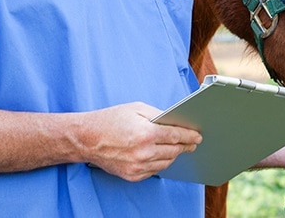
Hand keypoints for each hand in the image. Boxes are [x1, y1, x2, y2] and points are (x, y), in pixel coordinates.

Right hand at [82, 102, 201, 181]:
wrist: (86, 139)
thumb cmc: (111, 120)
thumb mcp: (136, 109)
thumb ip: (158, 115)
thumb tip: (175, 122)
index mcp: (146, 133)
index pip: (176, 136)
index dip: (190, 136)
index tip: (198, 136)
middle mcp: (143, 152)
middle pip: (174, 151)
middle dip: (185, 146)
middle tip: (192, 143)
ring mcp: (137, 166)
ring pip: (166, 162)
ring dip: (174, 155)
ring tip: (178, 148)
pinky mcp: (132, 175)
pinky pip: (154, 171)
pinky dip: (160, 163)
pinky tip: (162, 155)